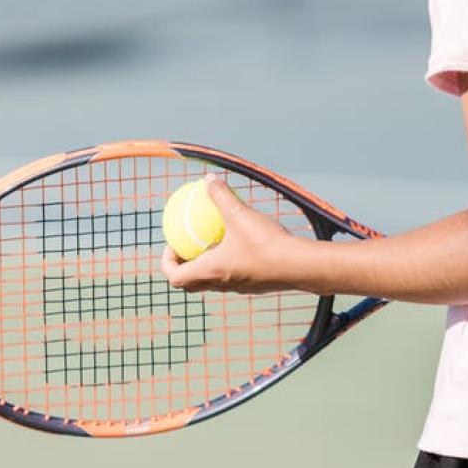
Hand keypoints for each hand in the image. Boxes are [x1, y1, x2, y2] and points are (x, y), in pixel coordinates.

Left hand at [159, 176, 300, 293]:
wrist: (299, 266)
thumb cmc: (265, 243)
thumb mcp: (239, 214)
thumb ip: (221, 196)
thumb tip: (208, 180)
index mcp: (210, 272)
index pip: (175, 278)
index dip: (167, 262)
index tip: (174, 244)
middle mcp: (221, 284)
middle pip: (190, 284)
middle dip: (184, 267)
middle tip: (188, 246)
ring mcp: (238, 288)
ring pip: (212, 282)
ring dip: (206, 266)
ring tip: (213, 242)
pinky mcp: (254, 286)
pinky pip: (232, 277)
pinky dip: (227, 264)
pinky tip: (241, 244)